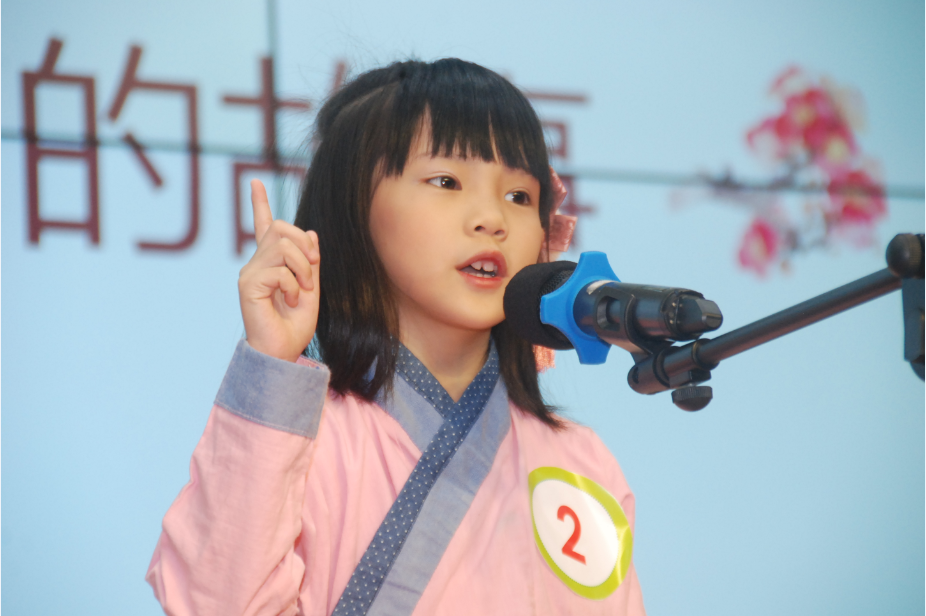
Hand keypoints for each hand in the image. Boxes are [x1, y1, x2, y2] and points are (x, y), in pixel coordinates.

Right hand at [238, 180, 320, 361]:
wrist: (283, 351)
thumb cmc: (295, 324)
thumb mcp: (311, 287)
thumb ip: (310, 261)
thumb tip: (310, 232)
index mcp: (271, 262)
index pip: (263, 226)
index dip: (259, 203)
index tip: (255, 182)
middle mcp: (256, 263)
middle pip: (281, 228)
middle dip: (304, 245)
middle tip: (311, 271)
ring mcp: (250, 272)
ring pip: (283, 246)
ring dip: (302, 268)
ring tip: (301, 291)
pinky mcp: (248, 284)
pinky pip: (280, 270)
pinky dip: (293, 285)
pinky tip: (288, 301)